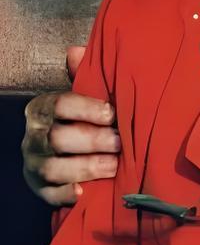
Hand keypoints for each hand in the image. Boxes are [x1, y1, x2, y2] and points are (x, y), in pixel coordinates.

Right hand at [21, 48, 120, 206]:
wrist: (65, 153)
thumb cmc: (80, 119)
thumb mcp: (82, 97)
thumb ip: (83, 75)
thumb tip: (77, 50)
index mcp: (42, 108)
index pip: (59, 104)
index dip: (86, 108)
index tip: (112, 114)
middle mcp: (34, 136)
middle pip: (59, 138)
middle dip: (93, 141)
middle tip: (120, 143)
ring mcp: (34, 164)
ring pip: (54, 167)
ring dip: (87, 167)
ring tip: (114, 166)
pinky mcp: (39, 189)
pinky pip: (49, 195)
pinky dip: (67, 194)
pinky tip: (86, 192)